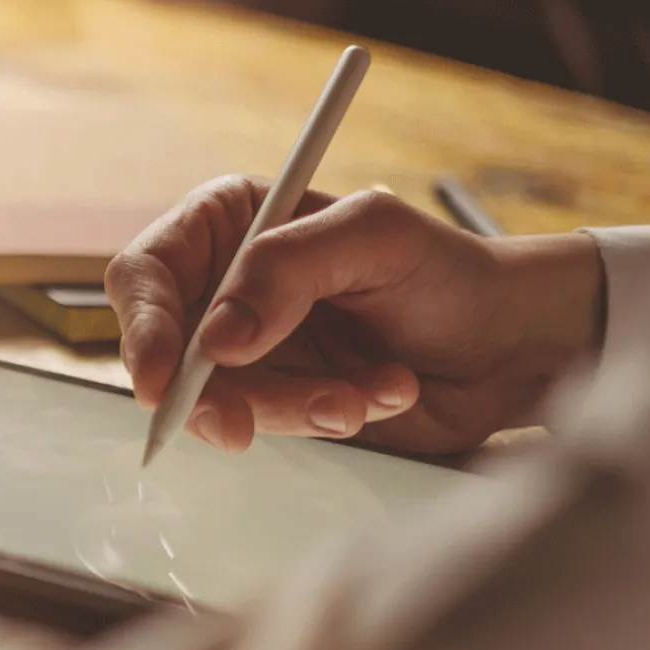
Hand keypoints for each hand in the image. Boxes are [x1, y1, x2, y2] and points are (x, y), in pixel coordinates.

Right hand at [106, 175, 603, 454]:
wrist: (508, 347)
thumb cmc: (449, 274)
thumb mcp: (374, 239)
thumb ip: (287, 270)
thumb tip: (216, 338)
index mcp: (230, 223)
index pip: (145, 274)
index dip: (142, 326)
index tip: (165, 377)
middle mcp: (224, 285)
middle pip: (163, 348)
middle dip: (207, 392)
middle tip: (245, 423)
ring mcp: (247, 349)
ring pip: (213, 399)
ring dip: (287, 407)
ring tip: (361, 391)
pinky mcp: (275, 399)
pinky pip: (261, 426)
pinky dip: (316, 421)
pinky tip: (370, 396)